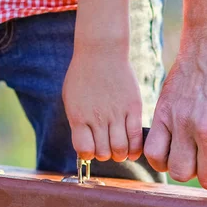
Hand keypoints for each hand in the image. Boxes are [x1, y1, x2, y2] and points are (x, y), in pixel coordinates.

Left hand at [62, 40, 143, 161]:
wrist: (101, 52)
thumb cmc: (83, 76)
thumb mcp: (71, 100)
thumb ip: (78, 123)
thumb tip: (86, 146)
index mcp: (79, 116)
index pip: (85, 150)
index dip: (88, 155)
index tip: (90, 150)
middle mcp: (98, 118)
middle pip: (103, 152)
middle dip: (104, 155)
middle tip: (106, 149)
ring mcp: (117, 113)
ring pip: (120, 148)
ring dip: (119, 155)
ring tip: (119, 151)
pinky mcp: (133, 108)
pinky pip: (136, 137)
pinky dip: (135, 149)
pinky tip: (132, 151)